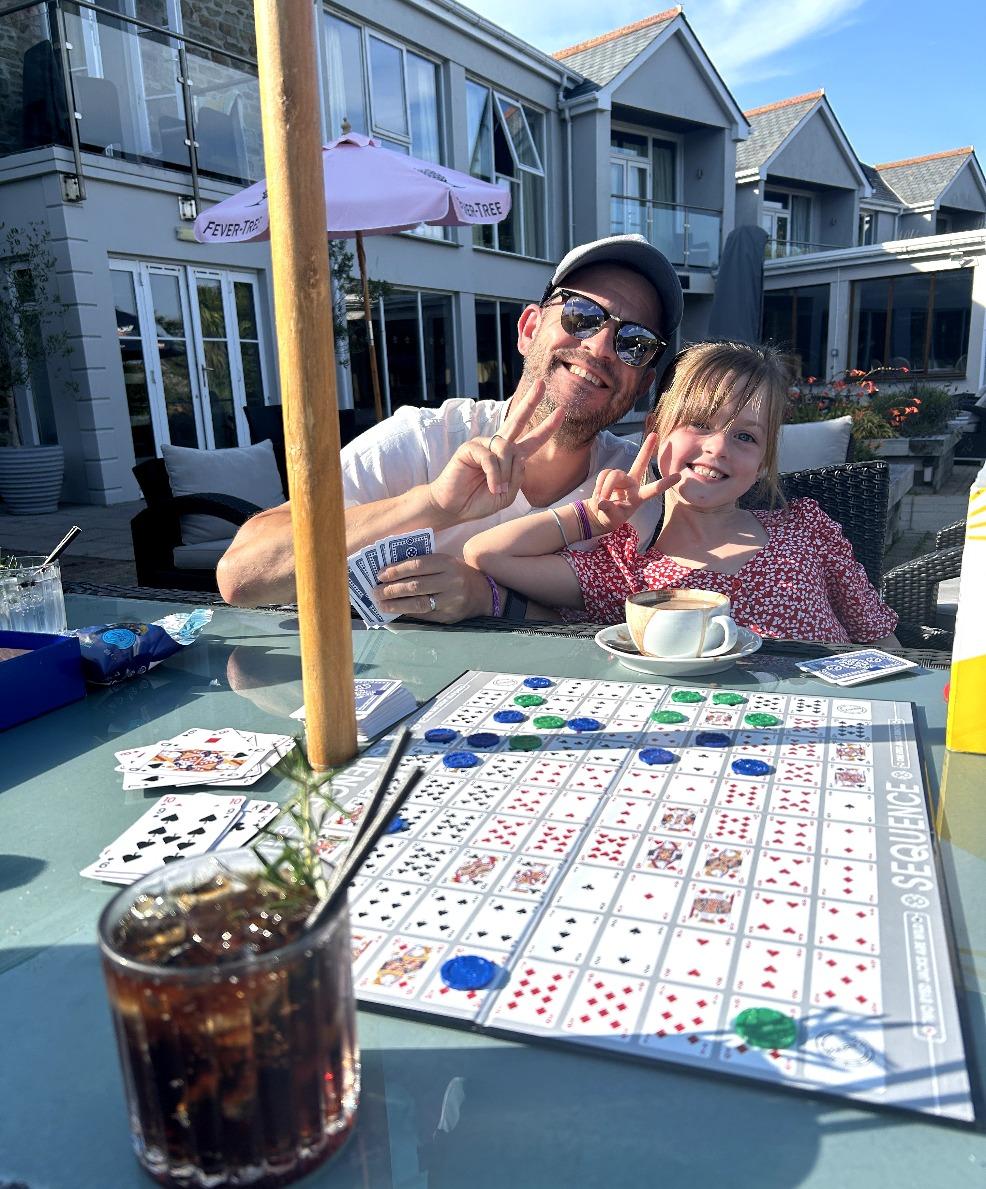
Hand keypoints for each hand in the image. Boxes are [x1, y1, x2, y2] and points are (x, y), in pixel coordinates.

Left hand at [375, 553, 495, 622]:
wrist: (483, 594)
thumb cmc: (457, 574)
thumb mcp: (445, 563)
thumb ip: (423, 565)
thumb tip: (391, 573)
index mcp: (447, 563)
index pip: (417, 565)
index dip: (396, 570)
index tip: (380, 574)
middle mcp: (451, 581)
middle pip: (416, 585)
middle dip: (392, 589)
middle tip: (376, 591)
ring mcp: (451, 600)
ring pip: (419, 603)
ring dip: (397, 604)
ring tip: (381, 603)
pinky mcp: (449, 615)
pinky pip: (424, 615)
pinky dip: (408, 612)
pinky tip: (396, 611)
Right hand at [426, 380, 563, 523]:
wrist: (454, 508)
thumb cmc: (478, 501)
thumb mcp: (507, 495)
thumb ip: (517, 477)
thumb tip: (518, 457)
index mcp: (509, 457)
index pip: (532, 439)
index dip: (547, 427)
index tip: (561, 411)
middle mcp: (497, 445)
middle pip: (518, 419)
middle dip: (531, 402)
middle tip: (542, 383)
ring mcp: (483, 444)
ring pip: (507, 450)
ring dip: (506, 473)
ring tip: (498, 490)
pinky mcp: (470, 447)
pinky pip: (491, 458)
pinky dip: (494, 475)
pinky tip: (492, 487)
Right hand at [587, 433, 679, 533]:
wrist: (599, 515)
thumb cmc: (610, 518)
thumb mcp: (611, 519)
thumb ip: (608, 510)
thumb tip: (602, 502)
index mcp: (639, 497)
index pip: (654, 490)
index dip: (665, 483)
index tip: (679, 476)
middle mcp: (633, 484)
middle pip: (639, 463)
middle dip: (646, 449)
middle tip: (654, 435)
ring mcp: (622, 479)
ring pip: (613, 474)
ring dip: (605, 487)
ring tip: (601, 500)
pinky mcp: (610, 476)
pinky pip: (604, 475)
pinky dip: (599, 485)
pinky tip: (599, 494)